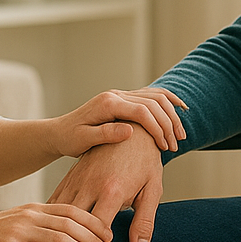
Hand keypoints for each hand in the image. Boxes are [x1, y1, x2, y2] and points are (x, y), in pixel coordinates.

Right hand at [0, 203, 113, 241]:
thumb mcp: (18, 221)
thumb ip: (40, 224)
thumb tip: (66, 236)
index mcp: (34, 209)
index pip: (72, 210)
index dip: (93, 222)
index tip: (109, 235)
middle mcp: (30, 216)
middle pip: (71, 224)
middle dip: (94, 238)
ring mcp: (20, 232)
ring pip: (59, 238)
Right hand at [49, 129, 164, 241]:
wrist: (131, 127)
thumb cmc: (145, 160)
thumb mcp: (152, 189)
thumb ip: (144, 221)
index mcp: (111, 190)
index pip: (98, 230)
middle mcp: (90, 185)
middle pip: (75, 223)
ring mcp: (77, 179)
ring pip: (61, 212)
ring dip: (61, 231)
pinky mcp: (71, 174)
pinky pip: (56, 199)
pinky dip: (54, 216)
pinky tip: (52, 230)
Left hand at [51, 87, 186, 156]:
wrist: (60, 132)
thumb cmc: (70, 139)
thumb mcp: (83, 140)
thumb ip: (105, 134)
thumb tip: (129, 131)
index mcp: (108, 104)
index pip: (141, 111)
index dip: (157, 128)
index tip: (165, 146)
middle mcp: (116, 95)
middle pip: (153, 102)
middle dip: (168, 123)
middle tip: (176, 144)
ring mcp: (121, 95)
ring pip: (155, 97)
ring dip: (171, 114)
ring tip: (180, 135)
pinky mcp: (124, 100)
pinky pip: (150, 96)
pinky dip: (167, 102)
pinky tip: (179, 111)